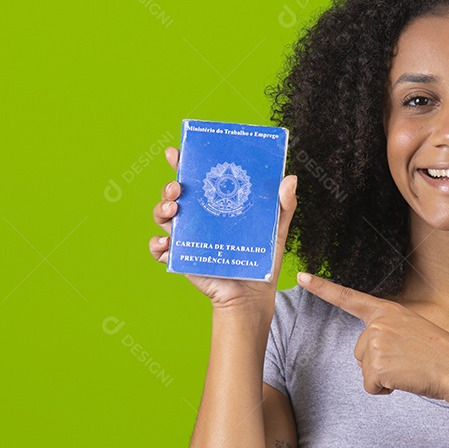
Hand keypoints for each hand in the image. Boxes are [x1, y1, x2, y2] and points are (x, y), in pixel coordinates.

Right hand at [150, 146, 297, 315]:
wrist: (253, 295)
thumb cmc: (262, 259)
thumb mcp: (276, 230)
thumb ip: (283, 205)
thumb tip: (291, 178)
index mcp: (216, 205)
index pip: (196, 179)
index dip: (182, 163)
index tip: (174, 152)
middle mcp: (198, 217)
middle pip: (174, 195)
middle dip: (169, 187)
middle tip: (178, 188)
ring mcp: (187, 237)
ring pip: (162, 217)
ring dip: (160, 209)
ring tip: (173, 210)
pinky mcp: (181, 257)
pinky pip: (159, 249)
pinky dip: (157, 244)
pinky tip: (167, 243)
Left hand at [296, 272, 448, 402]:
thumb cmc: (438, 354)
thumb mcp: (411, 331)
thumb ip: (386, 334)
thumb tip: (369, 358)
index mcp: (386, 311)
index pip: (349, 298)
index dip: (322, 288)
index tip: (300, 277)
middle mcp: (378, 323)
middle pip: (360, 352)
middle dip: (379, 363)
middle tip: (408, 360)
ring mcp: (376, 343)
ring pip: (365, 370)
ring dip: (384, 376)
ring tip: (409, 369)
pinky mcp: (377, 365)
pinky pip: (371, 386)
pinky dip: (385, 389)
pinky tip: (405, 379)